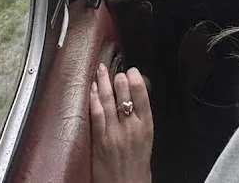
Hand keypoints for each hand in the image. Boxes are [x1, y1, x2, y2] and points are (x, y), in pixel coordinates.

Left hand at [89, 62, 152, 182]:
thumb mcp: (147, 141)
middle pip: (124, 93)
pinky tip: (91, 89)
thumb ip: (141, 121)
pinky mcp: (99, 141)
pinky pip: (96, 114)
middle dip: (118, 77)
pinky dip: (93, 99)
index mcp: (146, 127)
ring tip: (101, 69)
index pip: (142, 95)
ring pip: (108, 100)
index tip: (132, 70)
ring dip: (103, 82)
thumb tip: (134, 101)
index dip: (136, 78)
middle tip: (115, 69)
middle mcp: (131, 127)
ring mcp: (113, 133)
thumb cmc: (137, 169)